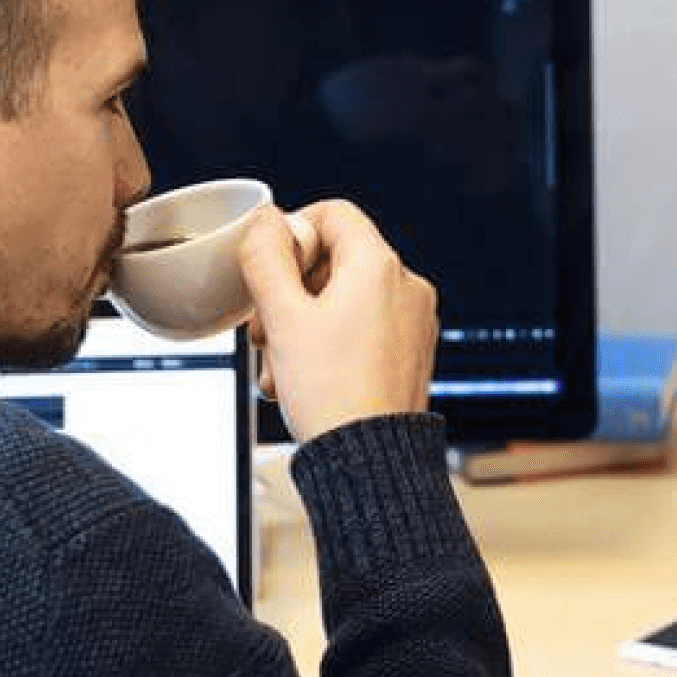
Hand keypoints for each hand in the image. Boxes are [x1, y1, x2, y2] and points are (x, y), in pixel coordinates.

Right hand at [235, 200, 436, 440]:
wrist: (369, 462)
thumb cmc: (329, 392)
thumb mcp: (282, 318)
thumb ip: (267, 259)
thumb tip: (266, 221)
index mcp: (379, 266)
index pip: (335, 214)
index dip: (293, 231)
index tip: (268, 267)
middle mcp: (406, 286)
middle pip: (336, 261)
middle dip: (289, 294)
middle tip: (262, 331)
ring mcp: (414, 320)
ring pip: (344, 301)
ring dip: (301, 327)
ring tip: (278, 368)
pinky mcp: (412, 352)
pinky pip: (363, 330)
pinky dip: (328, 346)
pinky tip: (301, 382)